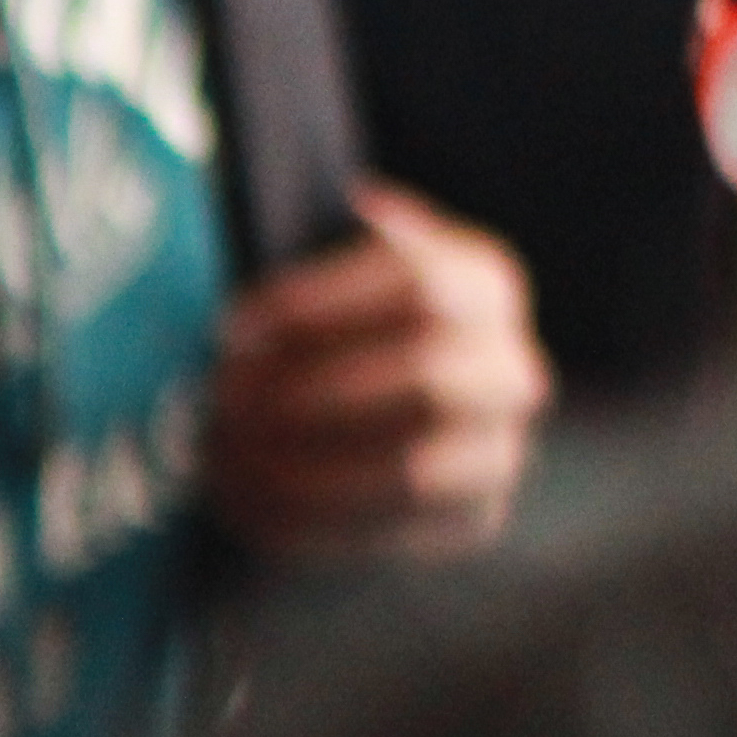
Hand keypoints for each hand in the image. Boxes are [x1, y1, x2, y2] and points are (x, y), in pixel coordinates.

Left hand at [205, 185, 546, 560]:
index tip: (233, 329)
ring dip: (303, 471)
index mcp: (485, 284)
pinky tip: (242, 507)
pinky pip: (392, 533)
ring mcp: (501, 449)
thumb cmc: (344, 326)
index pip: (416, 287)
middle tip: (225, 406)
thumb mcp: (349, 264)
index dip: (317, 308)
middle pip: (424, 381)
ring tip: (224, 461)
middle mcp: (512, 367)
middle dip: (309, 397)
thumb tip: (361, 202)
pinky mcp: (473, 519)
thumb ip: (347, 239)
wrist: (386, 413)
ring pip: (412, 469)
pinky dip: (307, 525)